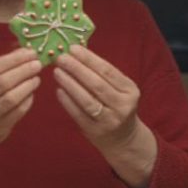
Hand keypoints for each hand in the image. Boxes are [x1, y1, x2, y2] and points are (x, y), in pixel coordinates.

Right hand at [0, 47, 44, 155]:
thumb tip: (22, 51)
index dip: (14, 58)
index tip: (29, 52)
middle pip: (2, 81)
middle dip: (23, 70)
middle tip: (37, 64)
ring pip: (11, 98)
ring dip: (27, 85)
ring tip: (36, 78)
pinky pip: (17, 112)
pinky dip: (27, 101)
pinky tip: (32, 93)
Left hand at [54, 45, 156, 187]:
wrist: (124, 139)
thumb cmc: (118, 107)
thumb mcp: (120, 90)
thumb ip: (103, 75)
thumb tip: (77, 54)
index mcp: (130, 90)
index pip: (107, 71)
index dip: (89, 59)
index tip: (73, 48)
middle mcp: (122, 105)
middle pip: (96, 84)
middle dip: (76, 69)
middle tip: (61, 58)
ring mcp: (109, 120)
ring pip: (87, 99)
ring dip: (70, 84)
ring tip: (57, 72)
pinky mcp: (96, 132)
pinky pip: (79, 114)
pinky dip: (67, 102)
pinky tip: (59, 91)